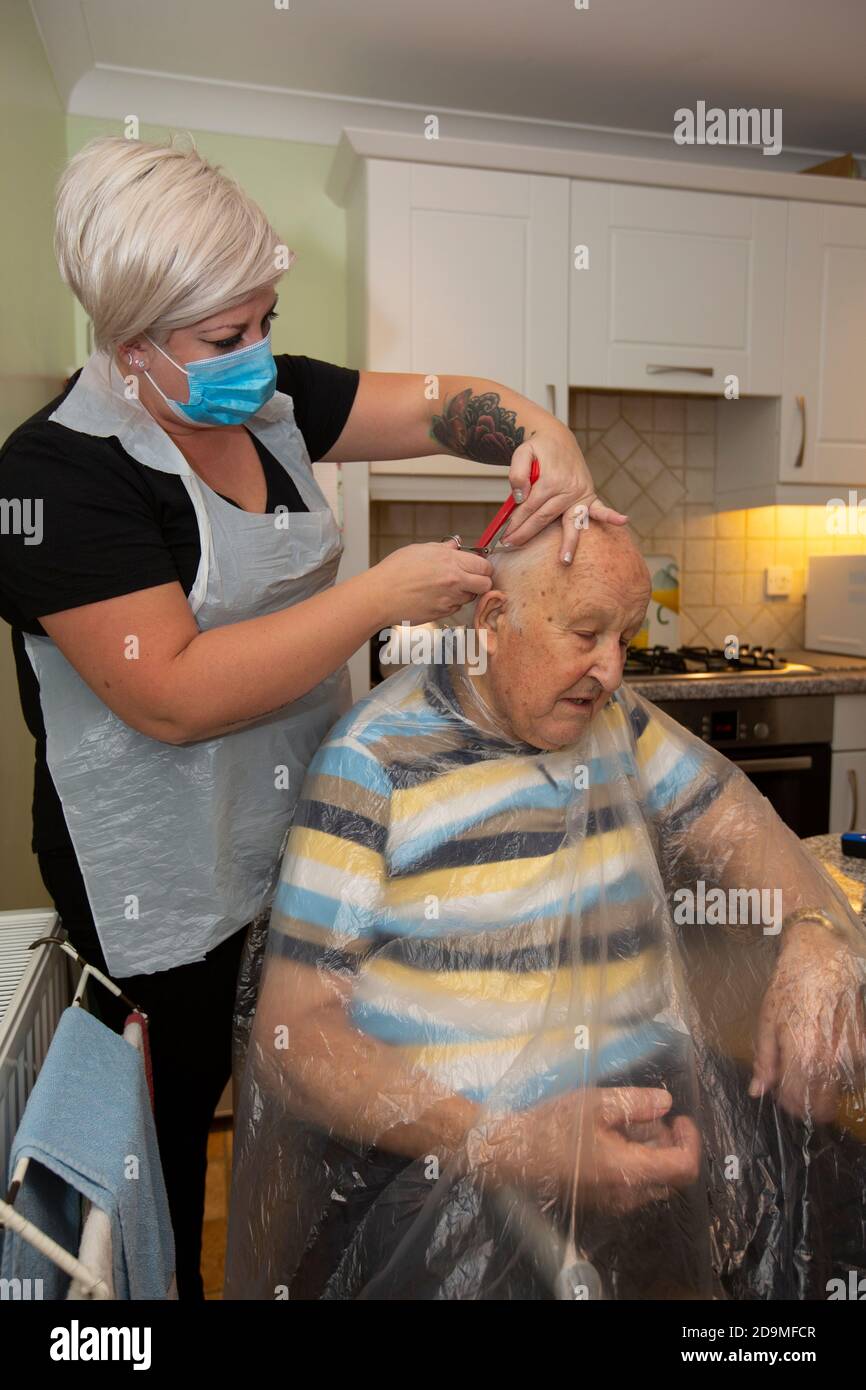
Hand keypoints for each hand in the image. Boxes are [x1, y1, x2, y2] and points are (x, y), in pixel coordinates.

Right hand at [373, 539, 491, 624]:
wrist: (380, 595)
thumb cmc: (394, 571)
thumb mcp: (419, 550)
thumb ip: (443, 548)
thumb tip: (455, 546)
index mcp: (450, 561)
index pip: (484, 566)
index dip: (483, 567)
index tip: (477, 567)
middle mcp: (454, 580)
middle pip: (485, 584)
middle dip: (481, 582)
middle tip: (470, 580)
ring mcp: (449, 599)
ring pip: (471, 598)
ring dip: (464, 593)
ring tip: (445, 588)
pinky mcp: (442, 613)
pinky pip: (455, 608)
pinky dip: (450, 603)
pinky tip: (434, 597)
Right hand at [491, 1086, 700, 1213]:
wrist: (511, 1154)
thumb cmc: (551, 1126)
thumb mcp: (595, 1103)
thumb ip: (635, 1103)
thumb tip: (667, 1103)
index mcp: (629, 1171)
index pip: (684, 1167)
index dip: (691, 1141)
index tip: (680, 1118)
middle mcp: (627, 1195)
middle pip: (670, 1175)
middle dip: (669, 1143)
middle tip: (649, 1115)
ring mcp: (613, 1203)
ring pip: (652, 1181)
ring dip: (651, 1152)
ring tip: (626, 1123)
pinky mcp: (600, 1202)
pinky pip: (633, 1185)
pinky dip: (634, 1162)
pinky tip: (611, 1139)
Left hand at [501, 426, 628, 563]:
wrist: (557, 437)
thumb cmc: (538, 448)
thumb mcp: (522, 452)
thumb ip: (517, 473)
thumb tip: (520, 497)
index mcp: (551, 479)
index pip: (529, 507)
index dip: (515, 522)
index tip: (505, 536)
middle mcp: (568, 488)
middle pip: (545, 517)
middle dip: (527, 533)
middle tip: (512, 545)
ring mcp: (581, 493)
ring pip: (570, 521)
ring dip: (568, 542)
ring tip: (565, 560)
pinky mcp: (588, 495)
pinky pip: (600, 508)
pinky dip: (611, 516)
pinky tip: (622, 521)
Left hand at [751, 922, 865, 1120]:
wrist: (820, 958)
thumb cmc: (788, 987)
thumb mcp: (766, 1021)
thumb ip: (764, 1061)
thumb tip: (757, 1091)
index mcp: (802, 1057)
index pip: (798, 1103)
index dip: (787, 1103)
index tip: (780, 1091)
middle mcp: (831, 1060)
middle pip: (824, 1105)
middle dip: (807, 1101)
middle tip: (795, 1080)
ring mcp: (852, 1053)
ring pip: (839, 1089)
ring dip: (825, 1084)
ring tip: (811, 1057)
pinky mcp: (864, 1043)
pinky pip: (855, 1070)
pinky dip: (842, 1068)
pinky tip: (828, 1048)